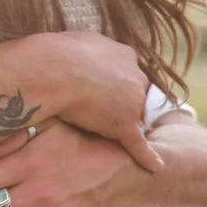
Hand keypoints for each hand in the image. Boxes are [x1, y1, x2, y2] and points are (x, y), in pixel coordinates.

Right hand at [12, 30, 161, 171]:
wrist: (52, 71)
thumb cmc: (56, 54)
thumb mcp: (79, 40)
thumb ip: (91, 48)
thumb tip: (85, 48)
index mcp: (124, 55)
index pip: (128, 74)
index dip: (116, 86)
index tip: (105, 92)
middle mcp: (135, 76)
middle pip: (136, 96)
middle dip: (124, 105)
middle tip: (104, 112)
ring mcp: (132, 102)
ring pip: (135, 118)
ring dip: (125, 125)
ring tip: (108, 135)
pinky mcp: (125, 125)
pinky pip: (139, 144)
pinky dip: (147, 156)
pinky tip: (155, 166)